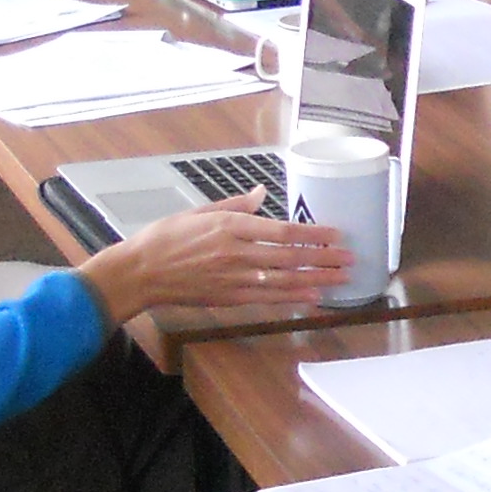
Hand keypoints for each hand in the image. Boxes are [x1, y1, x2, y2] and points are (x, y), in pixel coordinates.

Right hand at [78, 200, 351, 321]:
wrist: (140, 272)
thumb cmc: (165, 239)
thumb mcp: (199, 211)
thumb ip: (236, 204)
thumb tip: (261, 192)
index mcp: (229, 226)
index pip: (280, 231)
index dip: (311, 234)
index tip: (335, 234)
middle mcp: (235, 253)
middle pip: (289, 257)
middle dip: (323, 259)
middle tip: (350, 259)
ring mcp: (233, 278)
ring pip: (283, 280)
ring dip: (316, 280)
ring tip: (342, 279)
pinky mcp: (229, 297)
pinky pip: (268, 299)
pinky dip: (293, 298)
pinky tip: (313, 297)